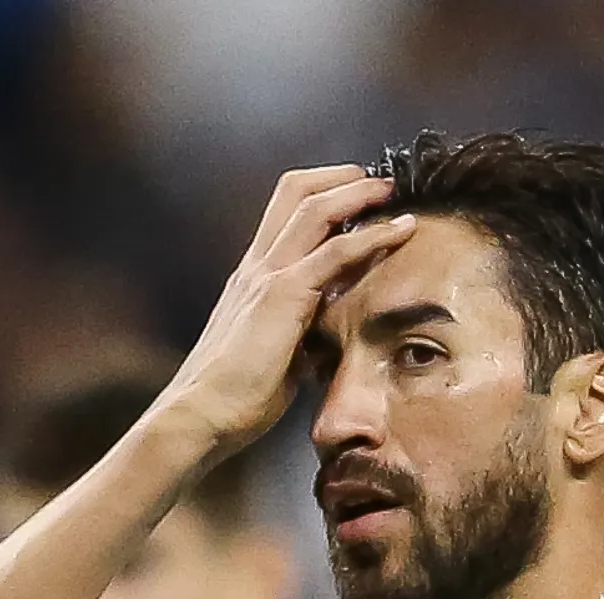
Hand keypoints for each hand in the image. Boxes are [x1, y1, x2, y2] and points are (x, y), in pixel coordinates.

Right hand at [152, 166, 416, 456]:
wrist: (202, 414)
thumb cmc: (236, 398)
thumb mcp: (278, 355)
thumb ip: (302, 332)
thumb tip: (328, 333)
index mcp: (252, 277)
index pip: (285, 215)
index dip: (322, 197)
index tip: (357, 200)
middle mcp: (257, 265)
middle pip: (295, 192)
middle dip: (340, 178)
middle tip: (378, 182)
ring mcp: (267, 275)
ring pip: (315, 207)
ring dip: (359, 192)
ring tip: (392, 190)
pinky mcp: (283, 294)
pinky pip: (336, 250)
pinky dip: (373, 235)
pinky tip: (402, 231)